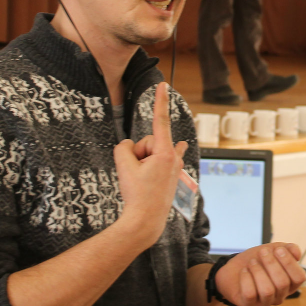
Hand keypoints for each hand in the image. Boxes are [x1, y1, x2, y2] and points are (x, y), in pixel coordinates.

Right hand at [114, 83, 187, 247]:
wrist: (146, 221)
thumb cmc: (137, 195)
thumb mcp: (124, 166)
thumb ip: (124, 148)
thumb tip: (129, 146)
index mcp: (164, 152)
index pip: (160, 120)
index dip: (160, 100)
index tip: (164, 84)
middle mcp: (173, 156)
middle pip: (147, 141)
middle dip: (138, 152)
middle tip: (135, 173)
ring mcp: (174, 165)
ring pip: (150, 152)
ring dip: (142, 162)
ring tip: (142, 181)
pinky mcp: (171, 172)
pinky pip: (164, 156)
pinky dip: (166, 153)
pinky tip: (181, 145)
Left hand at [215, 243, 304, 305]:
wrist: (234, 268)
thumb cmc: (257, 260)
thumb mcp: (274, 250)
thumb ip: (288, 249)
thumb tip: (297, 254)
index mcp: (290, 283)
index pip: (299, 277)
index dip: (289, 262)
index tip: (278, 249)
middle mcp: (279, 296)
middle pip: (283, 283)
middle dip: (271, 263)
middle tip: (262, 252)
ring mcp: (265, 302)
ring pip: (267, 290)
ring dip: (258, 271)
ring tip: (252, 262)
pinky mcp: (249, 305)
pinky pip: (250, 294)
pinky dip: (246, 279)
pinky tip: (244, 271)